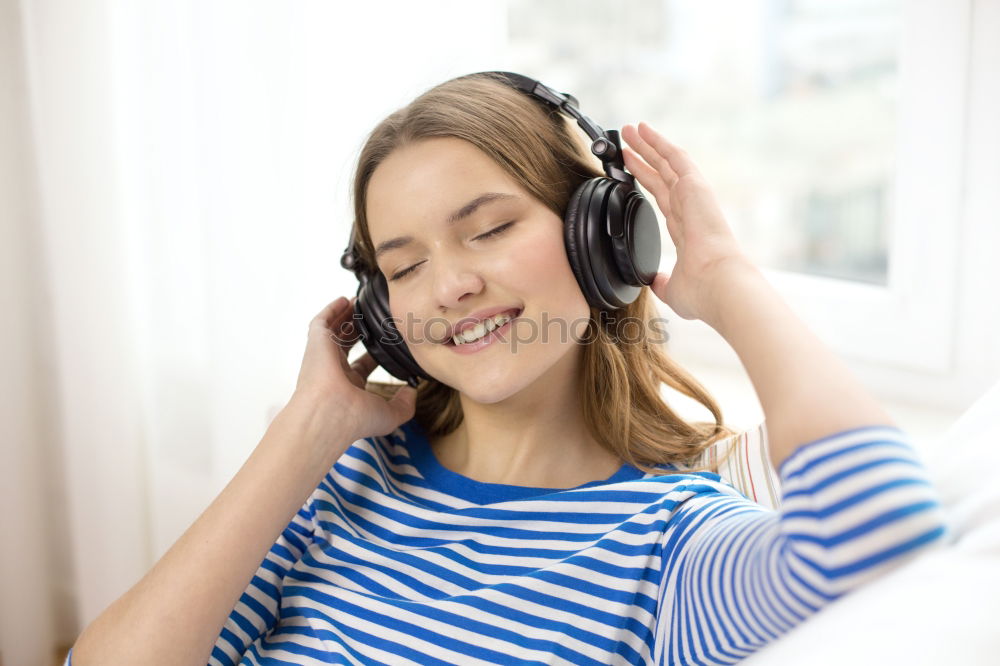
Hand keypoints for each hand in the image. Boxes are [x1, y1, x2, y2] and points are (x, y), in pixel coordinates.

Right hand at [289, 296, 416, 441]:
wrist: (330, 413)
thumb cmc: (355, 418)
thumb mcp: (390, 414)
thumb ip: (405, 404)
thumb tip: (412, 391)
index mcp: (350, 386)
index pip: (362, 365)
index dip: (374, 353)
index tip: (387, 342)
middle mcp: (334, 370)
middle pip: (347, 343)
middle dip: (358, 329)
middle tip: (372, 316)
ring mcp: (324, 355)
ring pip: (335, 330)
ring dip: (346, 316)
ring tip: (360, 302)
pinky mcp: (317, 342)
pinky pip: (322, 321)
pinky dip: (332, 310)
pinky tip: (345, 300)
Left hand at [621, 122, 752, 324]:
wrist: (718, 284)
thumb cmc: (703, 291)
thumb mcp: (673, 289)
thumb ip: (661, 281)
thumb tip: (653, 282)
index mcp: (687, 230)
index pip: (664, 199)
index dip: (648, 183)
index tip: (634, 172)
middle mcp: (690, 209)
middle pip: (663, 176)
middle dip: (645, 159)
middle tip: (628, 143)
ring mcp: (694, 196)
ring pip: (667, 162)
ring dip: (648, 145)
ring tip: (631, 130)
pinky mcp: (696, 186)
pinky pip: (676, 157)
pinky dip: (659, 142)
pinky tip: (645, 131)